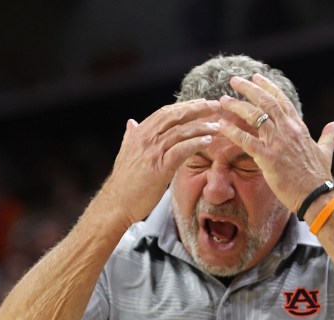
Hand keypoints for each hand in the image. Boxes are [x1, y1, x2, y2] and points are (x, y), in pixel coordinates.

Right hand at [100, 99, 220, 225]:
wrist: (116, 203)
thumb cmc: (123, 182)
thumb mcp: (125, 153)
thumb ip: (130, 136)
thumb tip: (131, 122)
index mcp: (139, 134)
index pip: (165, 112)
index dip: (185, 106)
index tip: (201, 103)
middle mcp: (146, 139)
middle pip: (175, 116)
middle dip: (197, 109)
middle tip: (215, 105)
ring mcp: (153, 153)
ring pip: (180, 132)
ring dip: (201, 127)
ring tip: (217, 126)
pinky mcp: (160, 168)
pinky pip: (181, 150)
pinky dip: (195, 143)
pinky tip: (207, 141)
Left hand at [216, 74, 333, 211]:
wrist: (316, 195)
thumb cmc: (319, 176)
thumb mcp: (326, 151)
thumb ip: (329, 135)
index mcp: (299, 127)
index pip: (282, 100)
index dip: (268, 87)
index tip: (256, 77)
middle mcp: (288, 130)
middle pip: (266, 102)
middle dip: (249, 89)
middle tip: (234, 80)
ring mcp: (277, 143)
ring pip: (254, 116)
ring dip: (237, 106)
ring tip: (223, 100)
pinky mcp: (268, 158)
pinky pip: (246, 141)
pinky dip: (232, 132)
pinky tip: (221, 125)